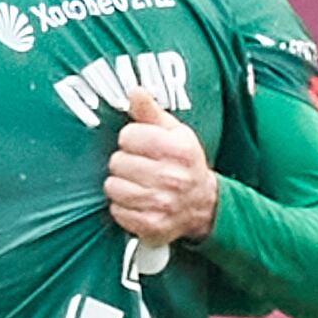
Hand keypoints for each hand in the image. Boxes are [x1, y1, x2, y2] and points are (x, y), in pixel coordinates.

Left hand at [106, 86, 217, 248]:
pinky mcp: (151, 225)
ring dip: (120, 185)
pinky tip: (137, 202)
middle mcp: (172, 178)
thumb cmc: (184, 164)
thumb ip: (150, 112)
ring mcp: (162, 204)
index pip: (128, 136)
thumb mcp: (175, 133)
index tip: (141, 146)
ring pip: (113, 187)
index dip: (130, 139)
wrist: (203, 205)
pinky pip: (116, 211)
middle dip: (124, 163)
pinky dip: (122, 207)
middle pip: (117, 162)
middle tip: (140, 167)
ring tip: (137, 184)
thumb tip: (135, 91)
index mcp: (179, 150)